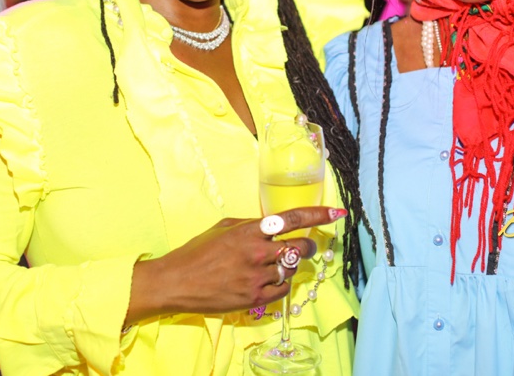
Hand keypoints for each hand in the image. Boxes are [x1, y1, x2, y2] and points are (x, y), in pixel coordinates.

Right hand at [126, 206, 345, 324]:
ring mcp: (256, 278)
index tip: (337, 213)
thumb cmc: (198, 252)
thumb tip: (274, 225)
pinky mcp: (254, 299)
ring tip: (273, 265)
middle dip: (308, 246)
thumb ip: (252, 225)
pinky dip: (281, 284)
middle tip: (305, 246)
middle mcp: (257, 253)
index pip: (292, 219)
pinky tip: (268, 279)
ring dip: (289, 267)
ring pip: (292, 270)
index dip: (318, 215)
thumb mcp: (224, 227)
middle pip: (300, 248)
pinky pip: (282, 290)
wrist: (177, 282)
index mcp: (249, 231)